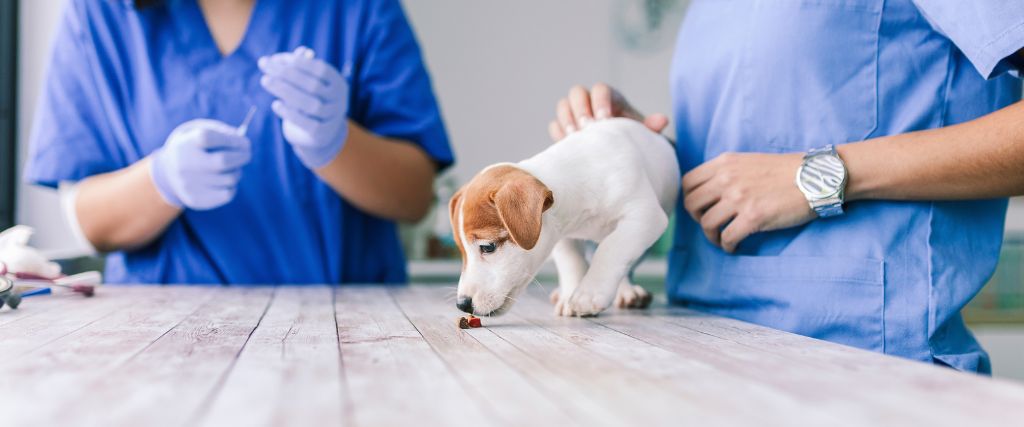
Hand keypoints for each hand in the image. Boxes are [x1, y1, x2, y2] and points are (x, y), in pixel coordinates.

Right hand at [150, 119, 251, 209]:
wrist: (169, 172)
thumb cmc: (195, 147)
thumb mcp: (203, 131)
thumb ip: (223, 132)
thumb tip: (242, 143)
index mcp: (185, 143)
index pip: (209, 137)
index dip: (232, 140)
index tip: (244, 142)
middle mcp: (184, 164)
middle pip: (222, 161)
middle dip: (242, 157)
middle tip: (247, 154)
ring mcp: (188, 184)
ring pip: (230, 178)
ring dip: (237, 171)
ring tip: (231, 168)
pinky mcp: (195, 200)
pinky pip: (228, 194)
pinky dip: (232, 186)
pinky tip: (225, 181)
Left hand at [259, 46, 349, 168]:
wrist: (322, 131)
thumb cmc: (311, 98)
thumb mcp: (308, 82)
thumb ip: (298, 68)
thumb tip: (279, 59)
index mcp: (337, 82)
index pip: (319, 69)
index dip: (298, 62)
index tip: (274, 58)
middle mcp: (339, 99)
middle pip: (312, 86)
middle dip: (285, 74)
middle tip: (263, 65)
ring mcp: (332, 117)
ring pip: (310, 104)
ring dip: (285, 91)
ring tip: (265, 80)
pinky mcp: (322, 133)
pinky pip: (308, 124)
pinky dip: (290, 114)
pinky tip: (275, 104)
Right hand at [548, 83, 668, 141]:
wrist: (622, 153)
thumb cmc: (634, 139)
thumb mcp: (644, 133)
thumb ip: (651, 126)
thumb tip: (663, 120)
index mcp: (610, 97)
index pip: (600, 88)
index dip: (600, 101)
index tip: (604, 120)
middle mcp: (590, 101)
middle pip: (577, 92)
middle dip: (580, 109)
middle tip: (586, 129)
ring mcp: (575, 114)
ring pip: (563, 106)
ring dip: (567, 120)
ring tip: (575, 138)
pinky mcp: (565, 130)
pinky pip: (555, 126)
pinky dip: (559, 133)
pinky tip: (567, 146)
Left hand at [681, 152, 814, 251]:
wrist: (817, 176)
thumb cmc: (787, 171)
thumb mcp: (750, 161)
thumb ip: (728, 172)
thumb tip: (710, 192)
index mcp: (725, 163)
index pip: (688, 182)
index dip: (689, 198)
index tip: (700, 208)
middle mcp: (727, 178)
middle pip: (691, 204)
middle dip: (697, 218)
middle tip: (709, 225)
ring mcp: (739, 198)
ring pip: (707, 223)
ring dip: (711, 236)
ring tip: (722, 239)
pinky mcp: (753, 217)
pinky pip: (727, 237)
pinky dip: (727, 246)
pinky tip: (734, 246)